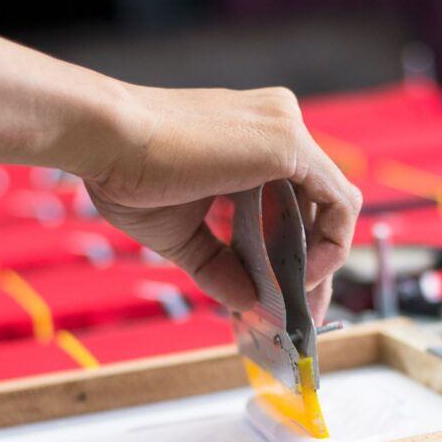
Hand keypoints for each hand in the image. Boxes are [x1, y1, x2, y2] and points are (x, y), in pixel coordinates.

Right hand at [78, 84, 361, 323]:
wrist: (102, 137)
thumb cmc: (126, 172)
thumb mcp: (181, 233)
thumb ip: (219, 266)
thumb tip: (247, 303)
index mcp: (251, 140)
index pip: (294, 202)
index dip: (295, 254)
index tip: (285, 297)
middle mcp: (277, 126)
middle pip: (317, 208)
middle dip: (312, 268)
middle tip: (303, 315)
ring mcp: (287, 130)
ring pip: (332, 206)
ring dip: (320, 262)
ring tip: (296, 303)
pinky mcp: (290, 143)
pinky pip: (339, 203)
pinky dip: (330, 246)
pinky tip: (300, 277)